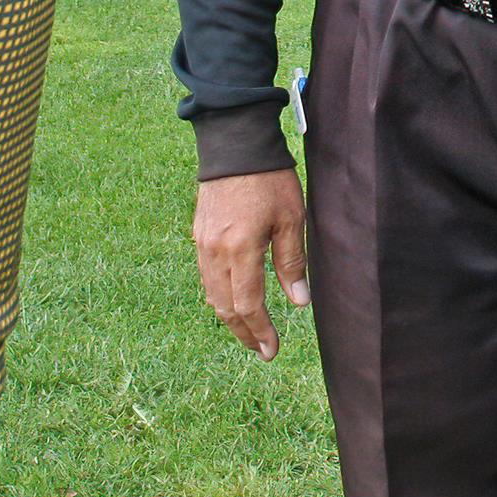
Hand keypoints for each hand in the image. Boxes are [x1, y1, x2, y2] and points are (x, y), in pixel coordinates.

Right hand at [194, 167, 309, 360]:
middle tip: (261, 350)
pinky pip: (206, 277)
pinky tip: (232, 303)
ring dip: (230, 318)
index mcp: (240, 250)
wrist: (234, 146)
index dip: (260, 330)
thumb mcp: (291, 218)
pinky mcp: (199, 236)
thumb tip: (298, 302)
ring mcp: (202, 245)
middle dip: (244, 332)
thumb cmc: (269, 180)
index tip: (271, 350)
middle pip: (225, 307)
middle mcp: (215, 253)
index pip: (248, 304)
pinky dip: (219, 296)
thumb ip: (291, 262)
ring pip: (212, 295)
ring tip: (249, 332)